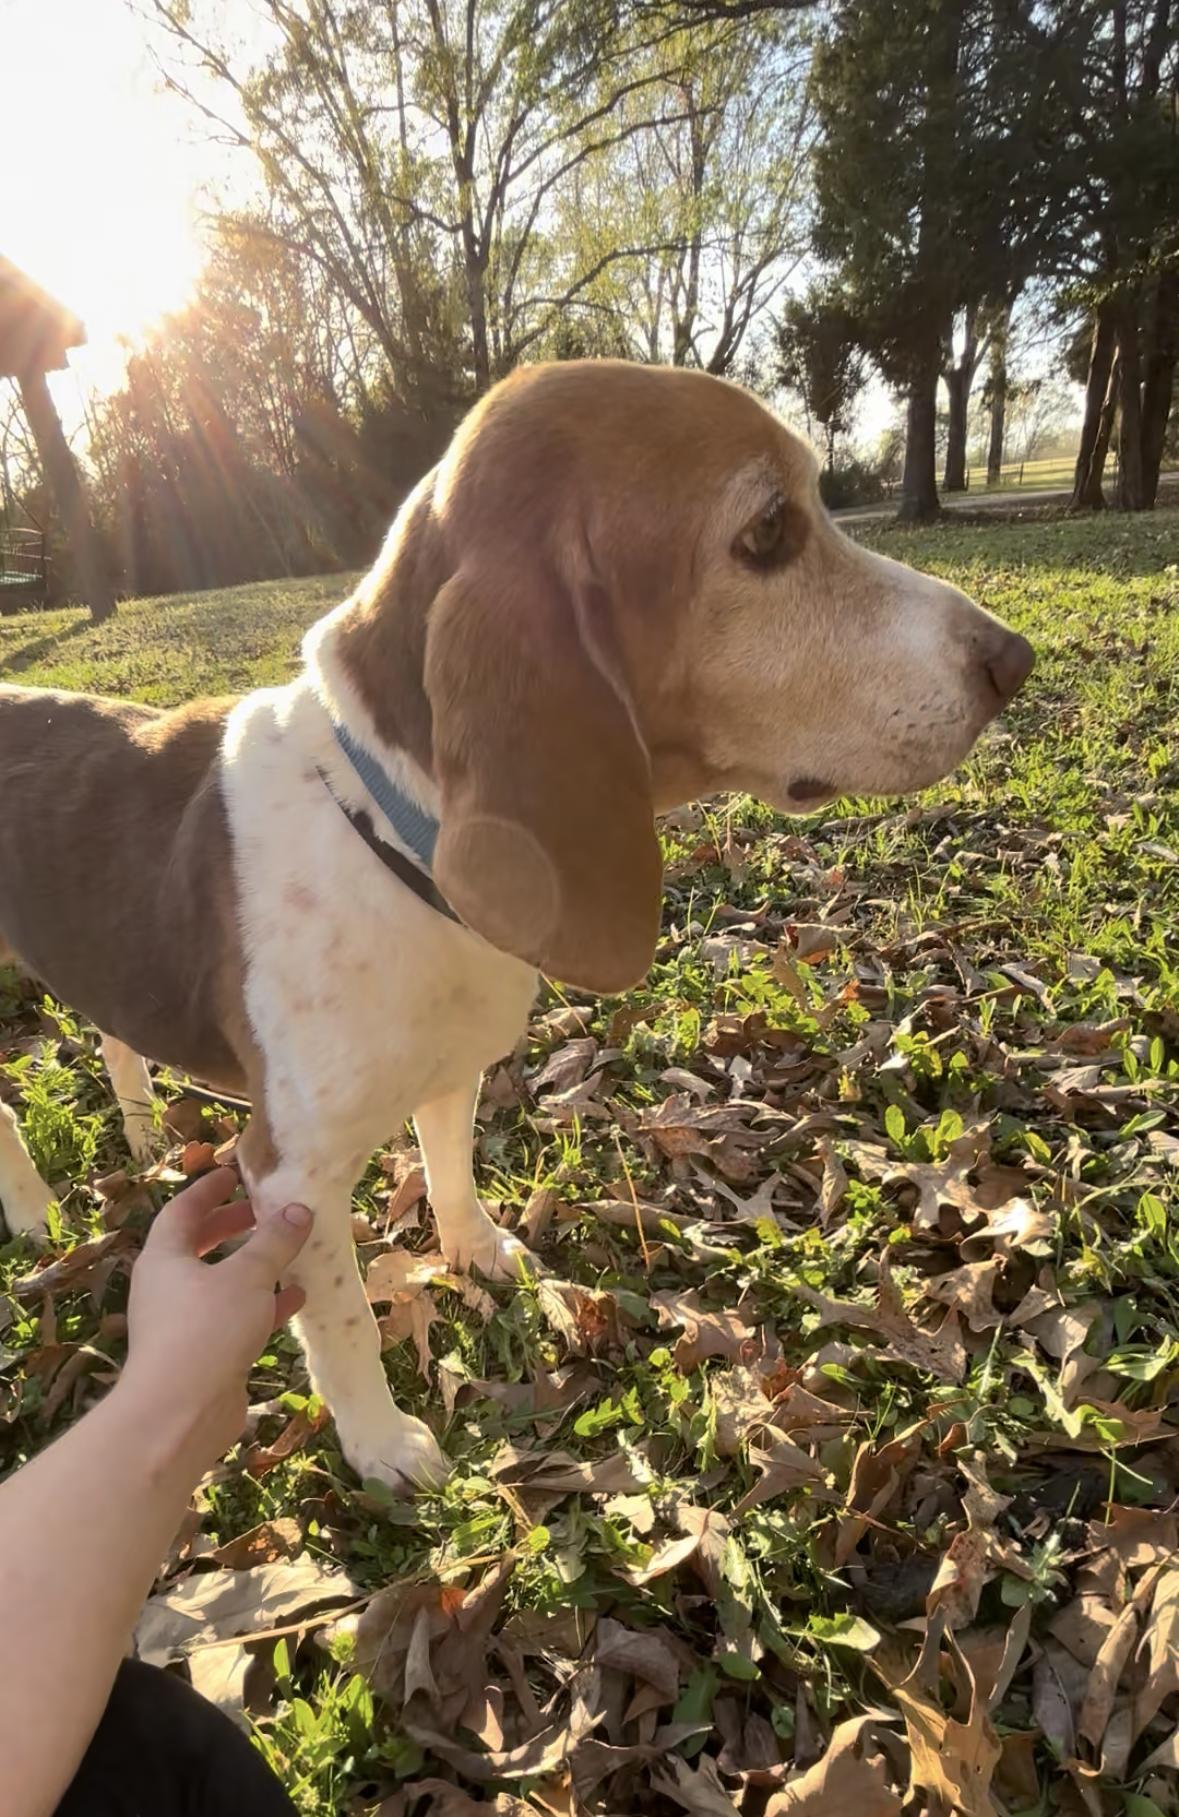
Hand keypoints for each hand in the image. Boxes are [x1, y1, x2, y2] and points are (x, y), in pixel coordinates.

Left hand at [120, 1169, 313, 1462]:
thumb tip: (298, 1209)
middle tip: (265, 1212)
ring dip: (253, 1268)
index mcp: (164, 1258)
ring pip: (220, 1284)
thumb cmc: (206, 1330)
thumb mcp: (248, 1277)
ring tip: (290, 1251)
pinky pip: (234, 1318)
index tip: (234, 1173)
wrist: (178, 1415)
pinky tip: (297, 1299)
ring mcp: (183, 1324)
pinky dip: (263, 1306)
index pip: (182, 1211)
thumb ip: (274, 1242)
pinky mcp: (203, 1355)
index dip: (208, 1190)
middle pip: (199, 1246)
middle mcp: (167, 1287)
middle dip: (233, 1227)